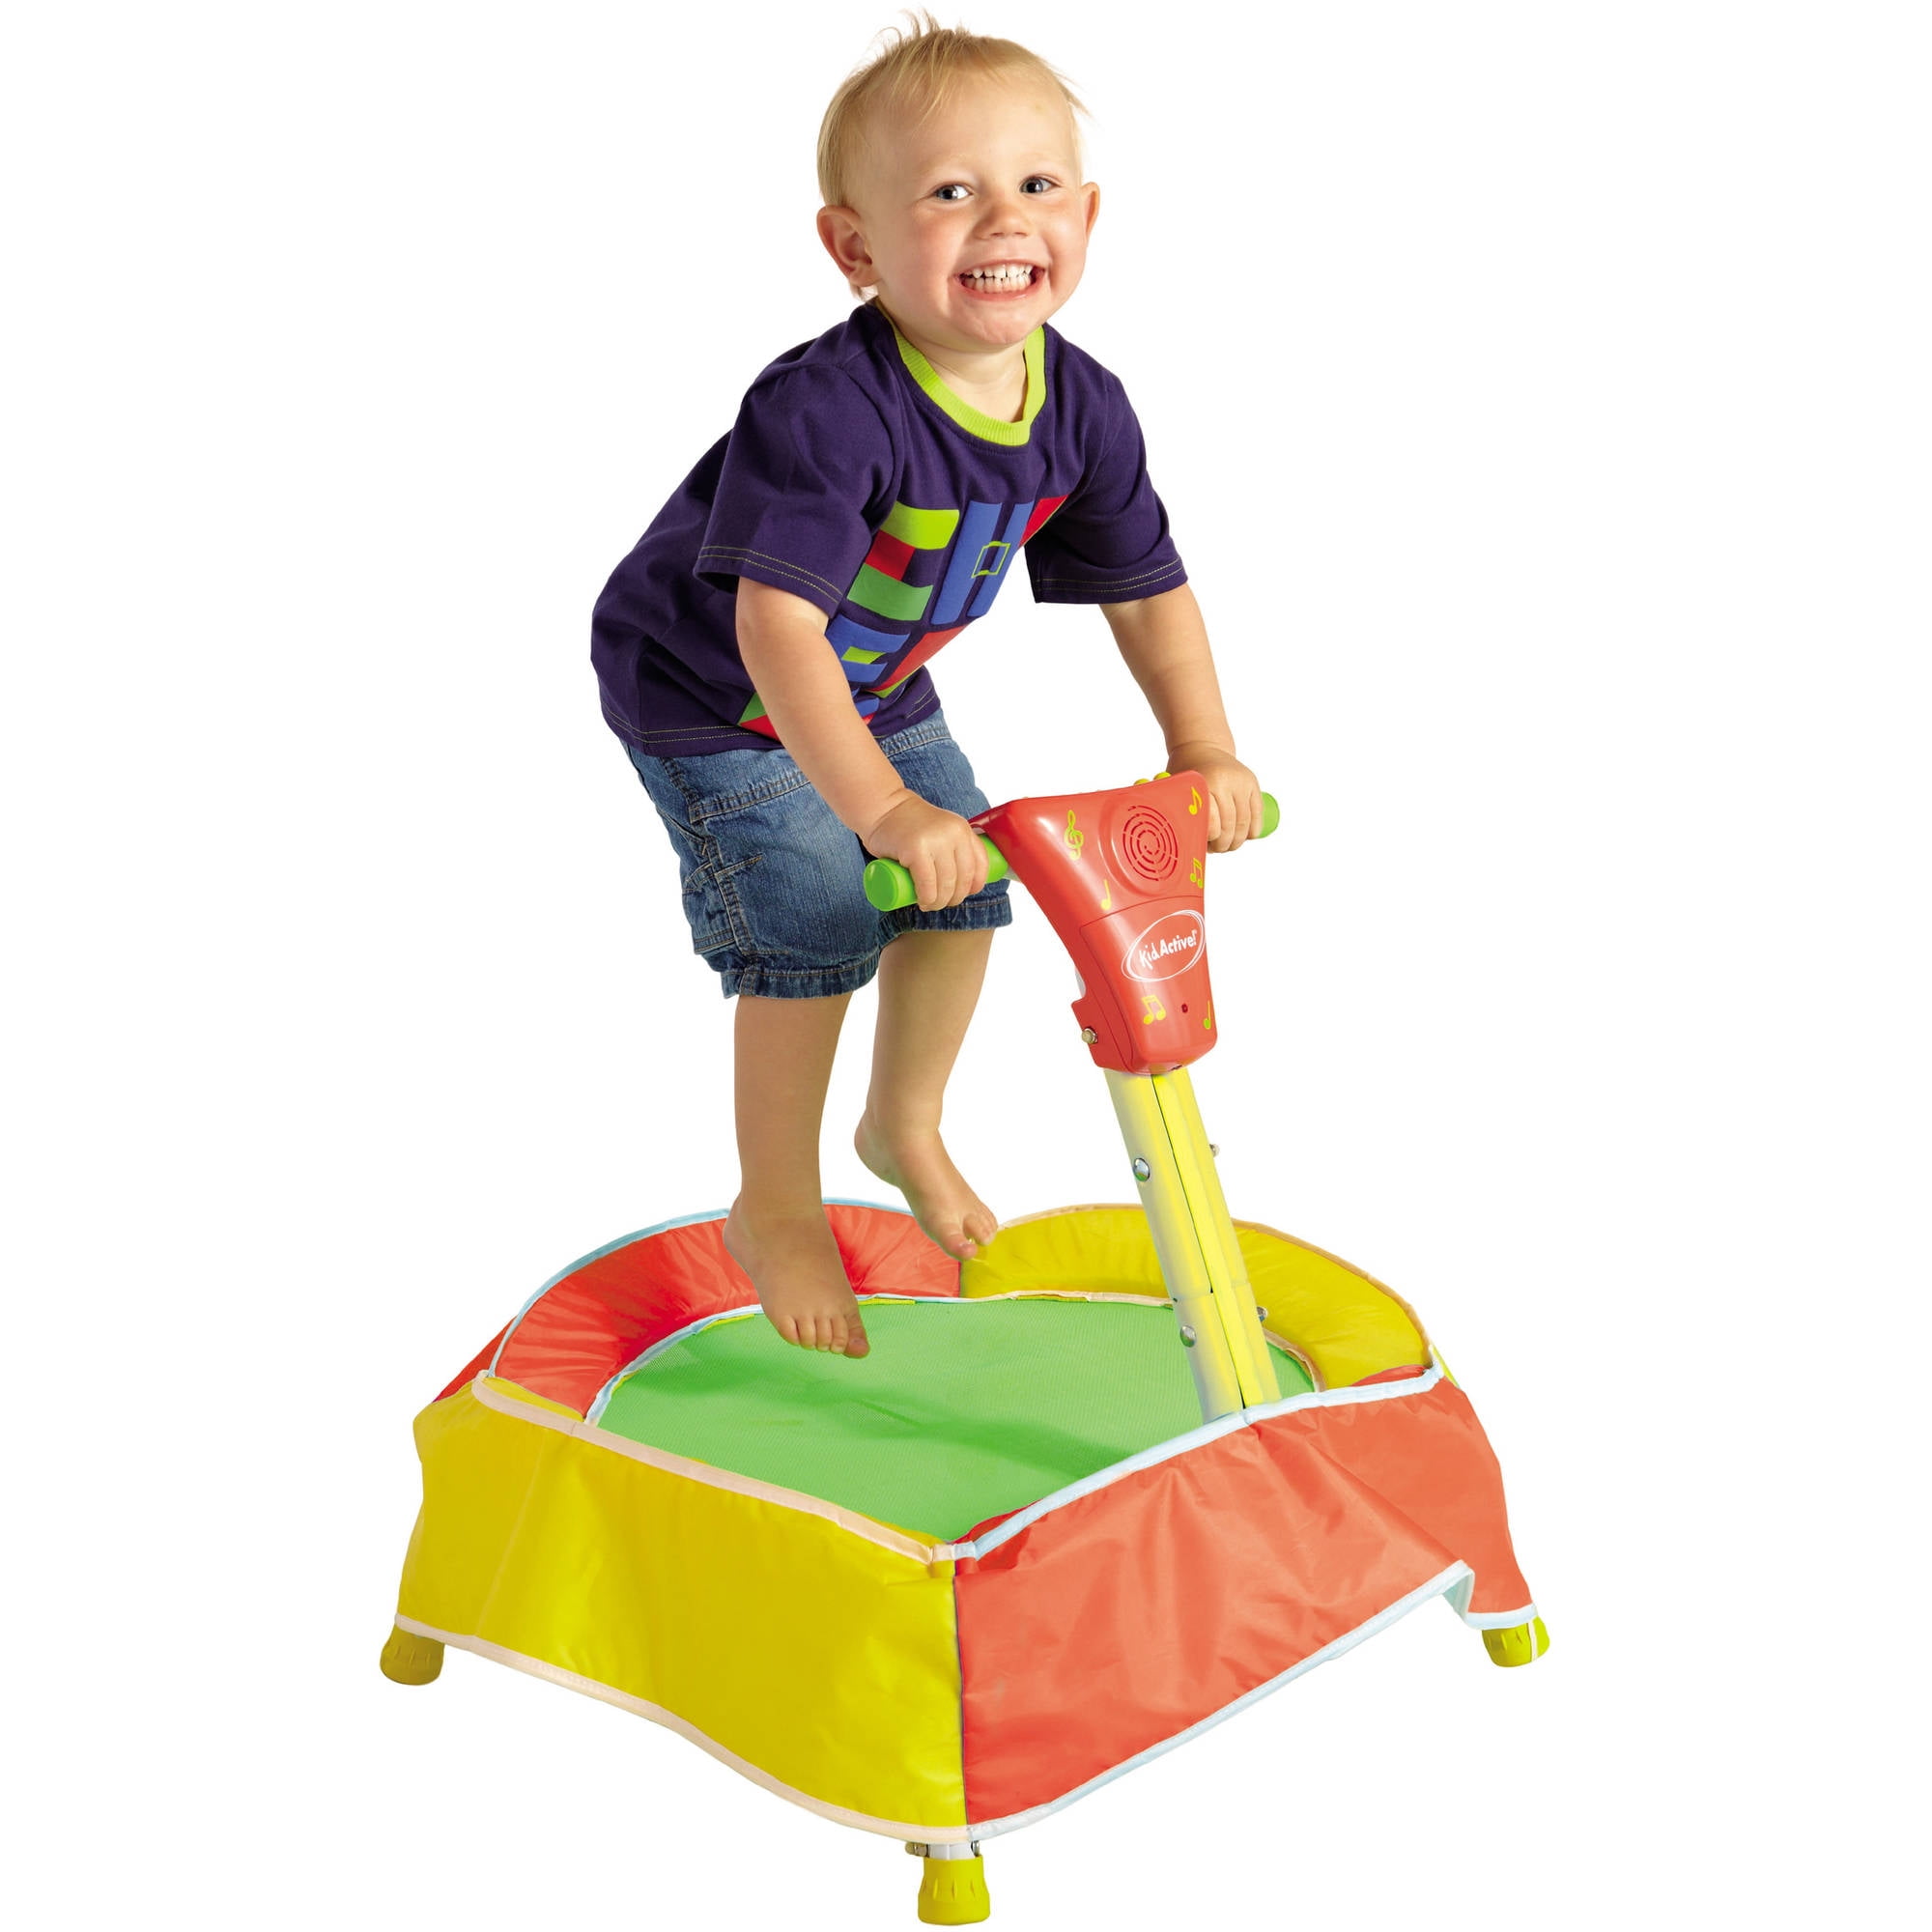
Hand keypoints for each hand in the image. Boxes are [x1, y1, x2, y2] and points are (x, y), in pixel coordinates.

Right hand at [862, 792, 988, 910]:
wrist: (882, 807)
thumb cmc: (909, 824)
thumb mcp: (941, 828)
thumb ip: (954, 844)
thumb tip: (965, 879)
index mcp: (963, 829)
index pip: (980, 863)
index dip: (976, 885)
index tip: (965, 894)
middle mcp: (954, 834)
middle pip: (963, 878)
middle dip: (954, 898)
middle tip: (941, 903)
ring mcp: (935, 841)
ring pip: (946, 884)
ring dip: (939, 902)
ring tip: (929, 905)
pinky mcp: (915, 849)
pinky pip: (927, 883)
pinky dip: (927, 898)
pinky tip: (922, 902)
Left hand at [1168, 743, 1264, 852]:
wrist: (1202, 747)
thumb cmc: (1186, 774)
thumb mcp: (1178, 788)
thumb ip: (1177, 811)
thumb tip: (1176, 844)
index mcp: (1204, 783)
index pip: (1212, 822)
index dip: (1210, 838)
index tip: (1204, 844)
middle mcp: (1225, 781)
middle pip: (1229, 825)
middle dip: (1224, 844)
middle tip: (1216, 849)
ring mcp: (1241, 782)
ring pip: (1245, 822)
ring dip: (1237, 841)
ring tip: (1227, 845)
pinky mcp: (1252, 782)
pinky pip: (1257, 813)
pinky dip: (1252, 830)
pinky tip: (1245, 837)